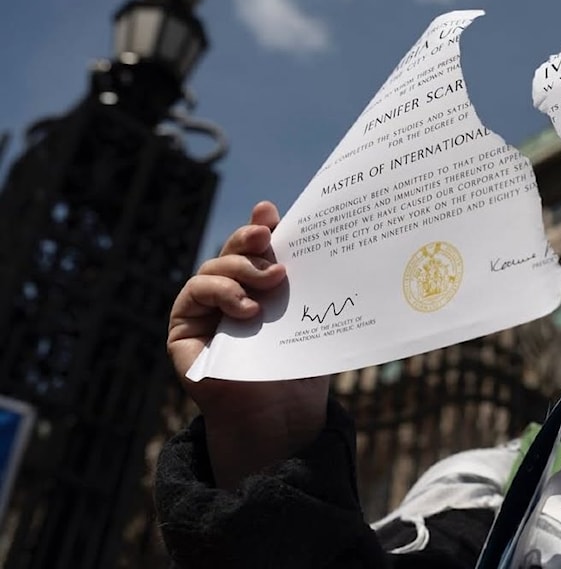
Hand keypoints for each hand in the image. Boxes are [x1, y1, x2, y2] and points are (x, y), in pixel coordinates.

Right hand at [168, 201, 329, 488]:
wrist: (282, 415)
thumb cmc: (299, 366)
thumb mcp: (306, 315)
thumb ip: (302, 278)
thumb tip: (307, 242)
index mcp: (260, 287)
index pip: (256, 248)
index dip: (259, 226)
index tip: (271, 213)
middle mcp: (229, 294)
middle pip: (231, 253)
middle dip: (248, 239)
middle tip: (268, 237)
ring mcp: (204, 310)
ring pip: (213, 269)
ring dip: (240, 268)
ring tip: (272, 280)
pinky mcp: (184, 328)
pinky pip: (193, 293)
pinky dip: (220, 292)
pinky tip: (247, 307)